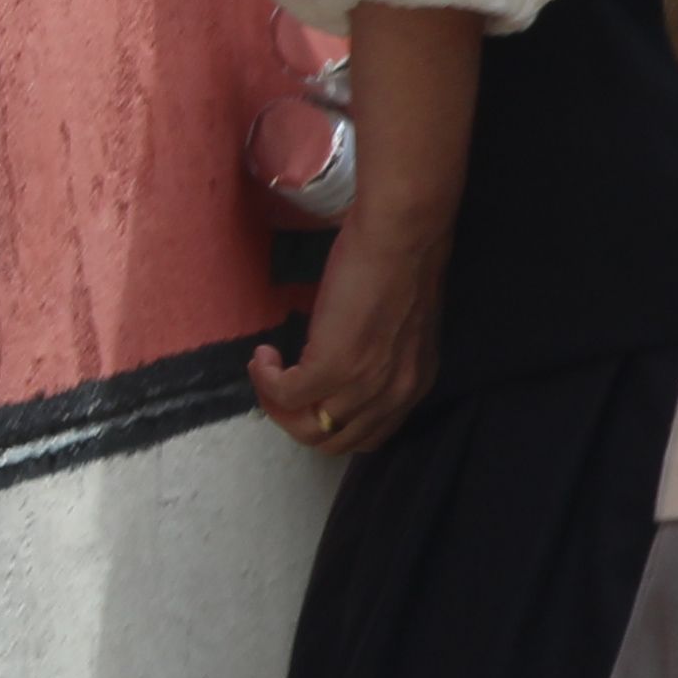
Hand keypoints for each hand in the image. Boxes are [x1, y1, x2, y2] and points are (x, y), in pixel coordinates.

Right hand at [253, 204, 444, 456]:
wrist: (402, 236)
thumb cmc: (399, 267)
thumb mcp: (398, 331)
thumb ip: (380, 361)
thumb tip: (340, 371)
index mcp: (413, 386)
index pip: (367, 436)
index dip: (330, 421)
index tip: (308, 394)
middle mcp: (395, 394)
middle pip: (335, 442)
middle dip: (298, 420)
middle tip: (280, 384)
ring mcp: (365, 384)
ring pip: (307, 428)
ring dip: (276, 402)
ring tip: (268, 369)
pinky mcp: (333, 366)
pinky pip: (284, 395)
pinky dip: (264, 380)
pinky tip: (263, 354)